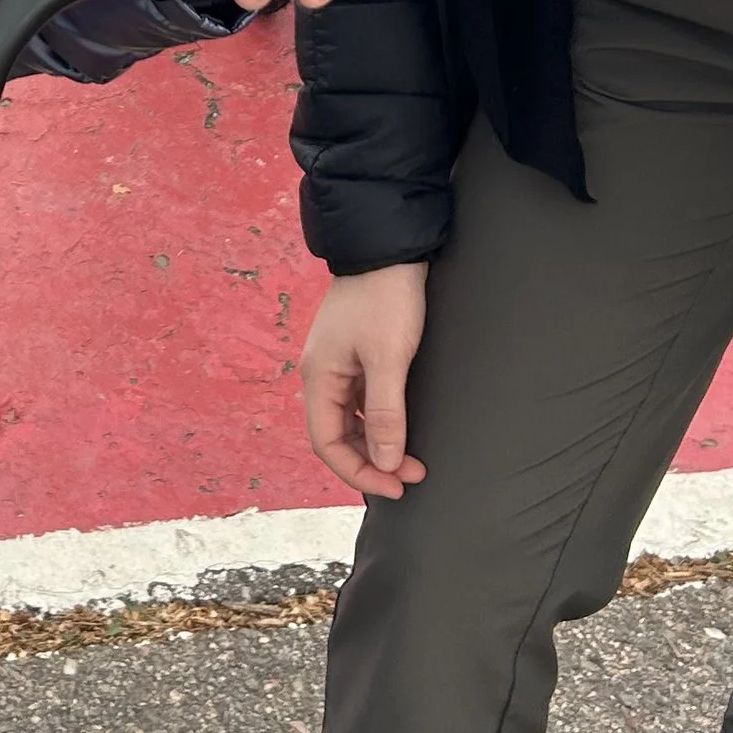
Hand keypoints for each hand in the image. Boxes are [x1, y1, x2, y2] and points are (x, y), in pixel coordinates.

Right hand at [301, 266, 428, 499]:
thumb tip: (384, 461)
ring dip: (378, 444)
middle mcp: (322, 375)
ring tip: (412, 458)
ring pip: (350, 421)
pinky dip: (379, 422)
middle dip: (372, 461)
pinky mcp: (356, 354)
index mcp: (319, 377)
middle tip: (413, 475)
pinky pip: (360, 402)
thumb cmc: (386, 299)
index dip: (358, 471)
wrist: (389, 248)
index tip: (396, 484)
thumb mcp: (388, 359)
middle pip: (337, 436)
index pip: (326, 443)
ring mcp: (338, 364)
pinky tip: (401, 427)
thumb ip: (384, 413)